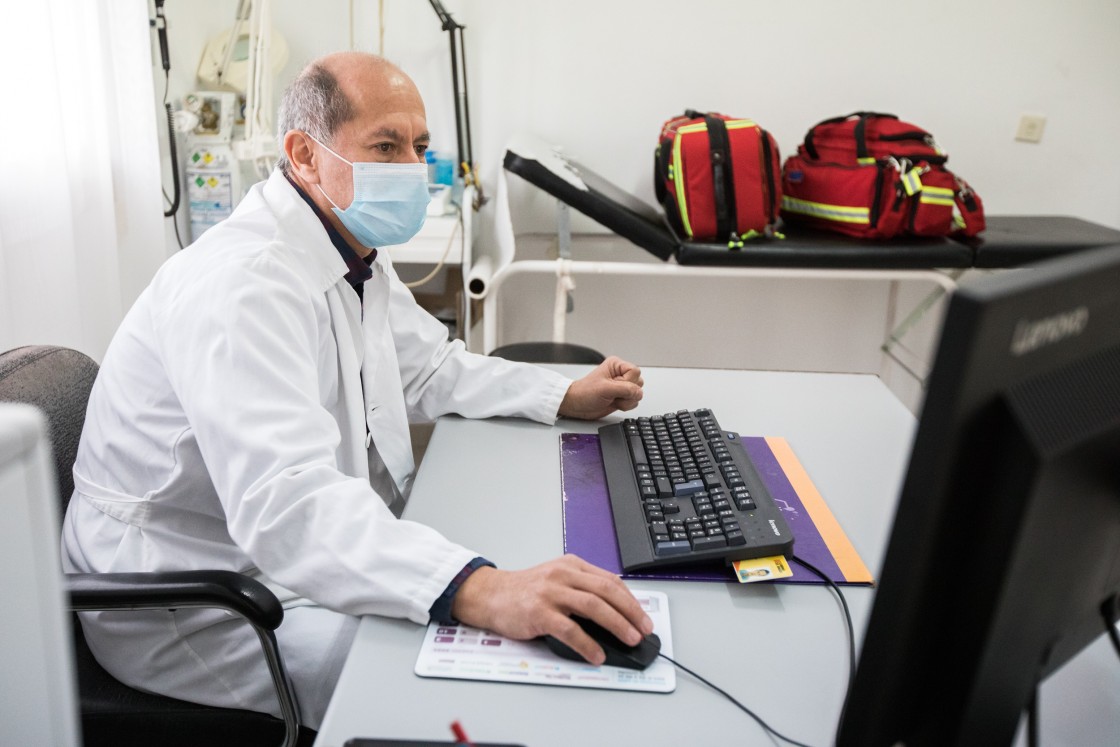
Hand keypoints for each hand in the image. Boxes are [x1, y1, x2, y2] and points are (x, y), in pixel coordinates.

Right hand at [449, 554, 653, 665]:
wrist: (490, 595)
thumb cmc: (524, 591)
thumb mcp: (556, 579)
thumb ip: (581, 589)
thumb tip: (614, 613)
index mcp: (571, 566)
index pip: (610, 580)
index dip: (631, 600)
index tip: (643, 616)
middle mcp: (563, 575)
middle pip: (607, 591)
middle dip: (631, 612)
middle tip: (644, 629)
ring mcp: (551, 593)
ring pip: (593, 607)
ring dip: (617, 625)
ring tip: (629, 639)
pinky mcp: (539, 612)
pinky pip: (570, 629)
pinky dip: (587, 644)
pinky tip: (597, 655)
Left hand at [558, 356, 643, 420]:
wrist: (578, 405)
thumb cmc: (585, 393)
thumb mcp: (605, 388)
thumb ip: (625, 389)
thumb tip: (638, 392)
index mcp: (617, 365)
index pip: (635, 371)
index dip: (628, 381)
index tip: (616, 386)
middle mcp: (621, 374)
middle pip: (639, 383)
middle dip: (627, 393)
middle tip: (613, 394)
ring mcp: (622, 386)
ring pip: (637, 393)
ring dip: (626, 400)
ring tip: (612, 399)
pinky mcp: (622, 397)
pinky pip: (634, 402)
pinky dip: (626, 405)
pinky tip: (614, 403)